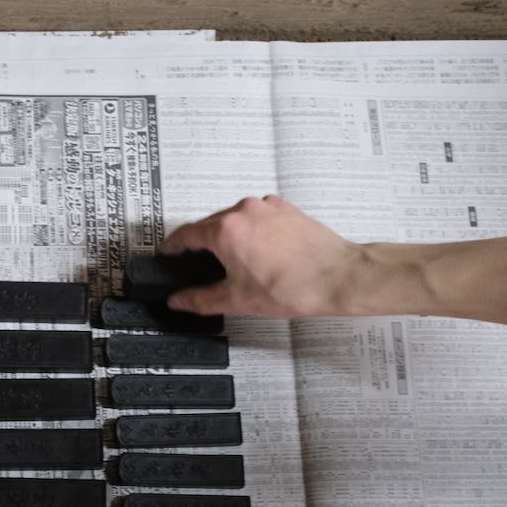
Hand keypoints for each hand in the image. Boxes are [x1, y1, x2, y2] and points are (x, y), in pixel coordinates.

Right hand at [157, 195, 364, 317]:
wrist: (339, 277)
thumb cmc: (296, 286)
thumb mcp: (238, 299)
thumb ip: (200, 299)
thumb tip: (179, 300)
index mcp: (226, 230)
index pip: (186, 234)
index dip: (172, 246)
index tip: (167, 253)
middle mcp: (244, 210)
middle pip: (210, 225)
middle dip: (203, 246)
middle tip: (201, 266)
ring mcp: (266, 207)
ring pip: (234, 220)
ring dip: (229, 238)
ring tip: (237, 265)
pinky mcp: (286, 209)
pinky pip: (257, 218)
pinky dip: (252, 232)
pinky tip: (261, 255)